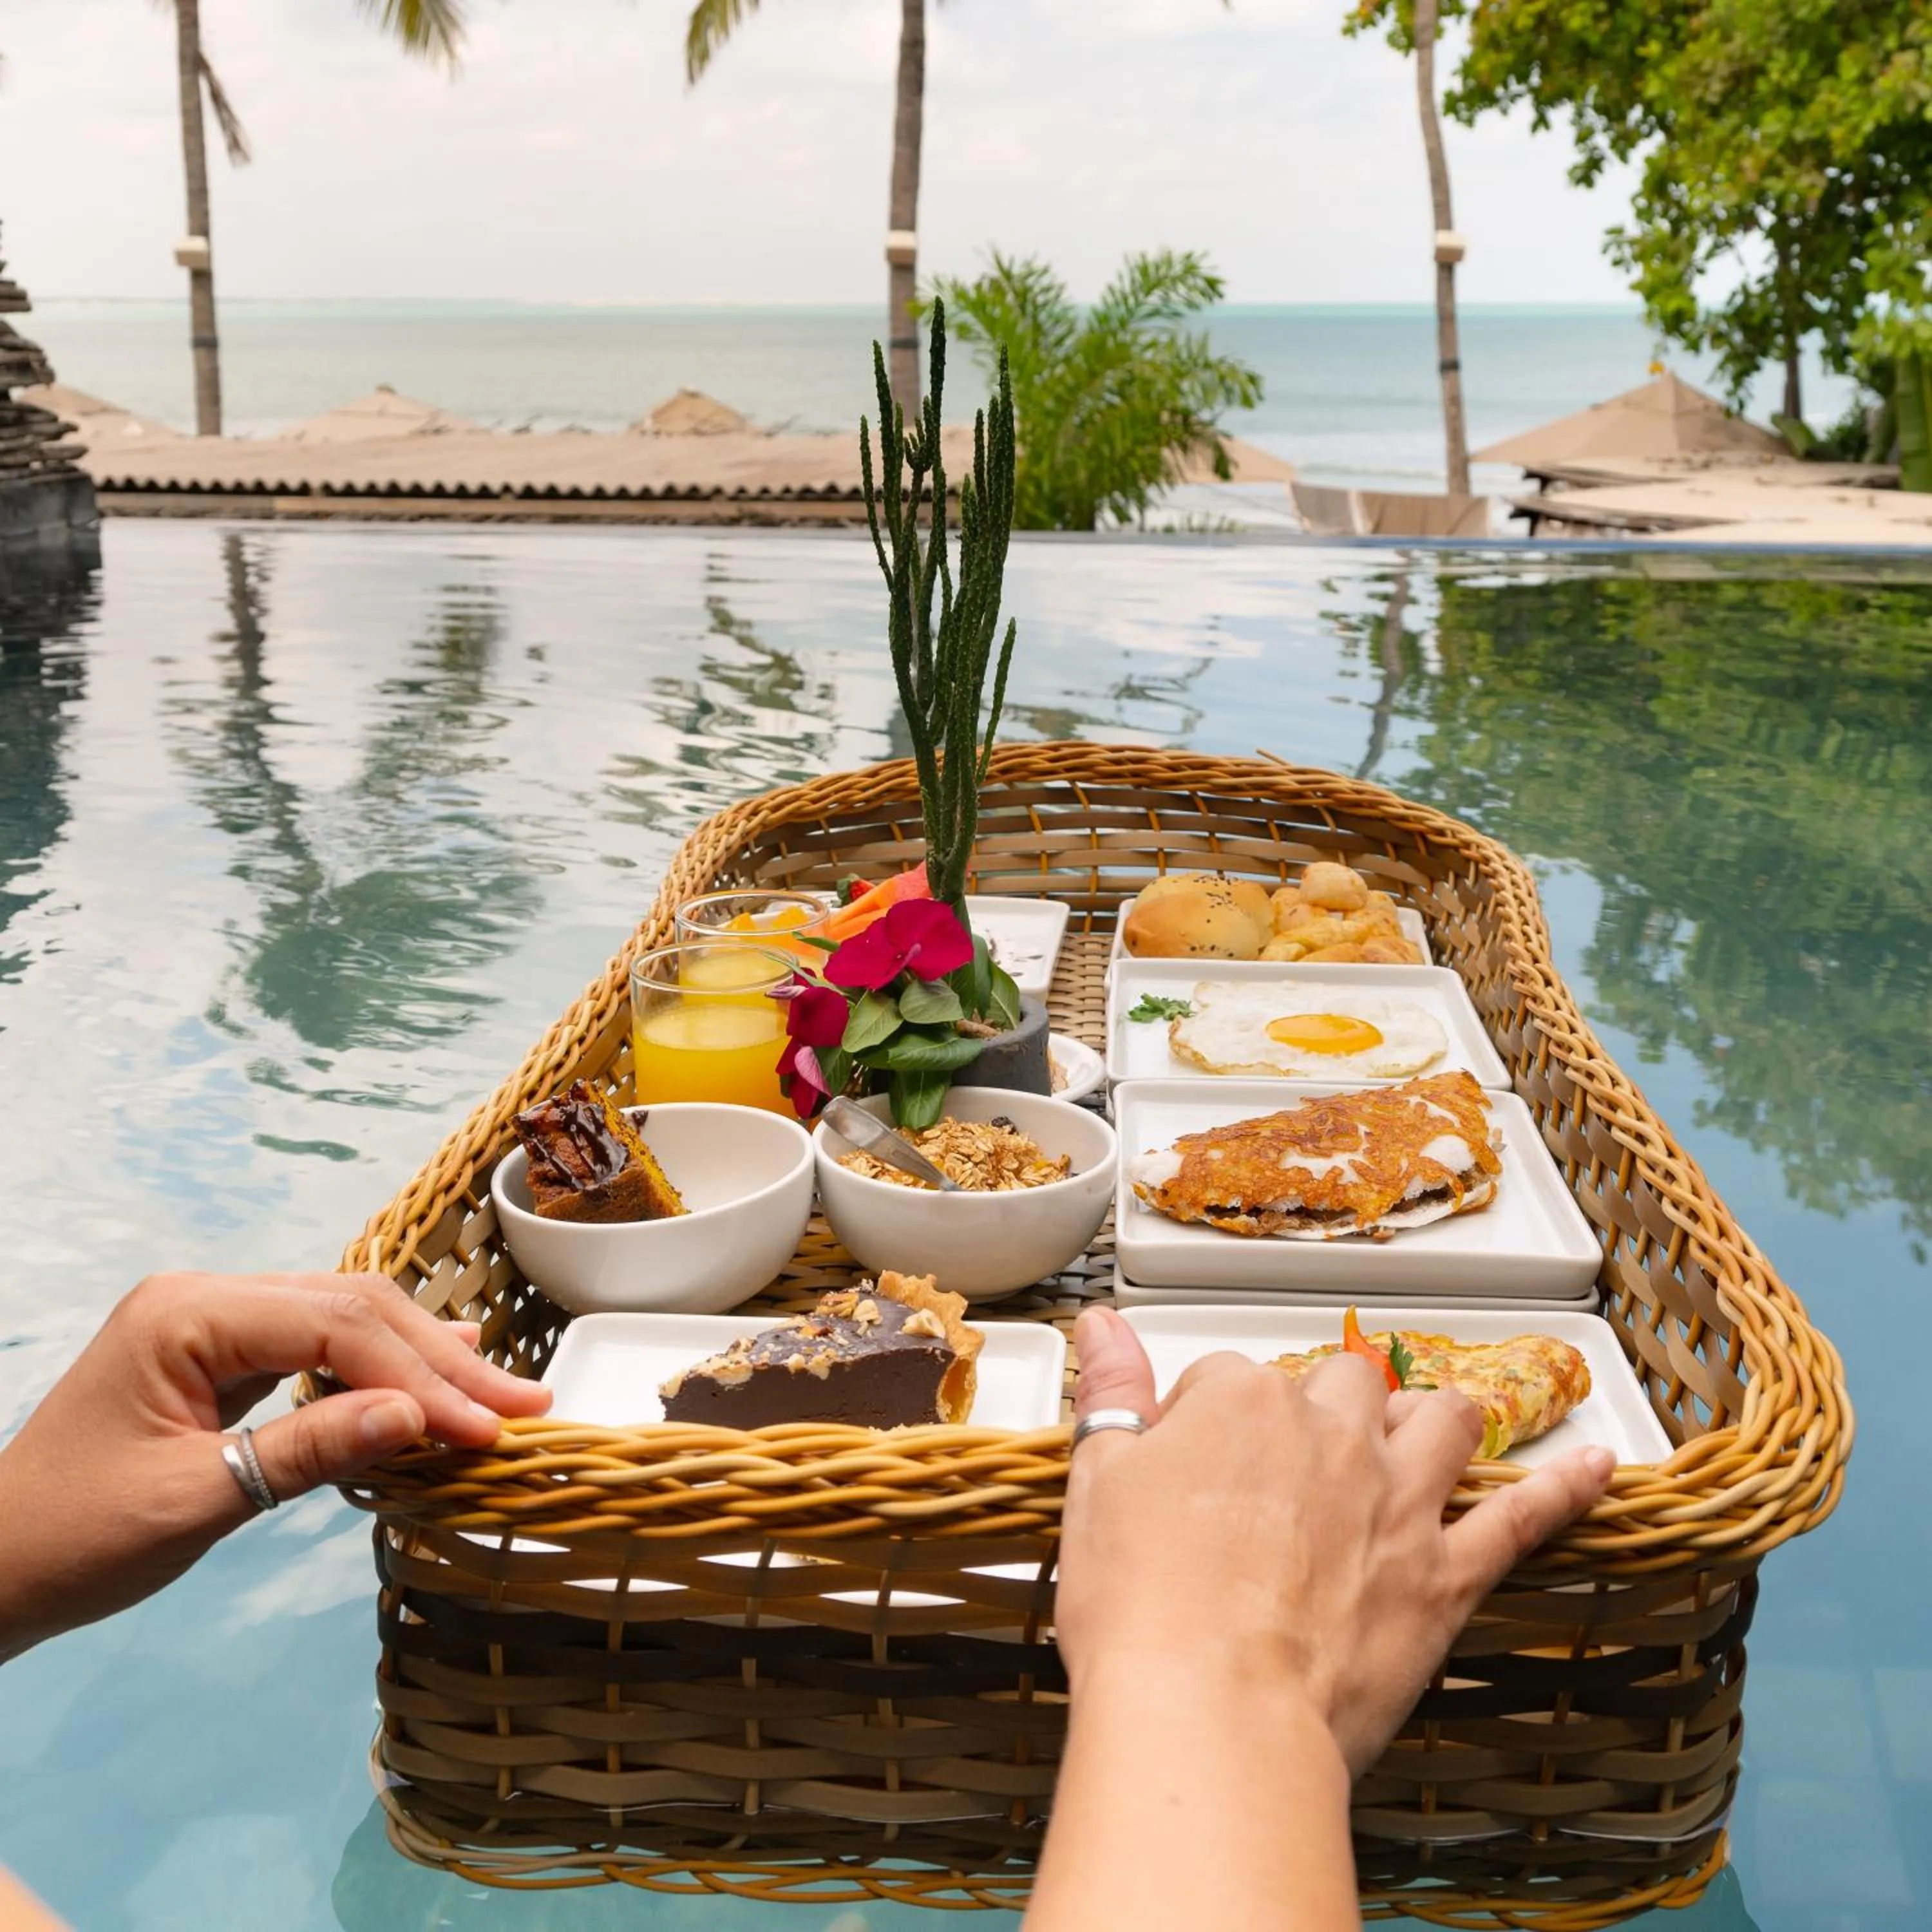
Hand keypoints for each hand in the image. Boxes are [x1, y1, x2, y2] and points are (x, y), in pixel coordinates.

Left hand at [0, 1270, 551, 1659]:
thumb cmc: (74, 1538)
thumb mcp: (196, 1499)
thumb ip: (310, 1449)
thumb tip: (421, 1420)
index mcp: (187, 1314)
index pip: (336, 1326)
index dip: (420, 1378)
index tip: (487, 1429)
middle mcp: (204, 1297)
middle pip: (351, 1308)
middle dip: (440, 1360)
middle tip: (524, 1405)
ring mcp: (212, 1321)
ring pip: (344, 1318)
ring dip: (422, 1359)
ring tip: (502, 1390)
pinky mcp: (220, 1356)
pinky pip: (318, 1344)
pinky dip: (381, 1367)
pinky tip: (438, 1371)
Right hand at [1059, 1306, 1612, 1775]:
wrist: (1210, 1712)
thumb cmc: (1142, 1606)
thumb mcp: (1098, 1485)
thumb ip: (1109, 1391)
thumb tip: (1101, 1324)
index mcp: (1242, 1402)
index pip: (1226, 1382)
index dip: (1203, 1425)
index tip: (1186, 1472)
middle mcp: (1331, 1433)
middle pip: (1341, 1387)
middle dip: (1323, 1410)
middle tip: (1293, 1466)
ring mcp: (1396, 1502)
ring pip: (1440, 1421)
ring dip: (1432, 1417)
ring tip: (1424, 1430)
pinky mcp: (1442, 1577)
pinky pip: (1523, 1516)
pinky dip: (1567, 1488)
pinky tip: (1600, 1465)